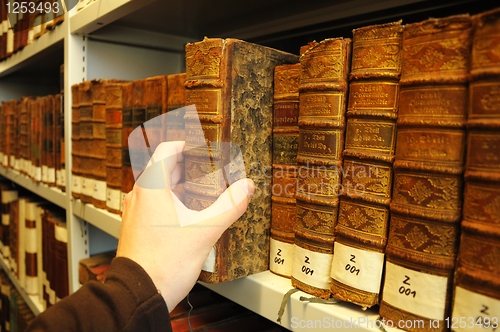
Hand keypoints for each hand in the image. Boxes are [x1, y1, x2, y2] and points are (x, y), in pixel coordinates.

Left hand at [116, 141, 254, 311]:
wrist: (139, 294)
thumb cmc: (164, 263)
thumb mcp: (205, 231)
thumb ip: (229, 206)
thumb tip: (246, 187)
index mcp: (151, 188)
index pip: (165, 150)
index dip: (185, 144)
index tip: (202, 146)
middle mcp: (138, 196)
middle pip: (162, 167)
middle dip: (186, 164)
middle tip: (208, 166)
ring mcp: (135, 212)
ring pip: (157, 186)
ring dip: (178, 182)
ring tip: (202, 188)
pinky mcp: (136, 227)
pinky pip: (153, 202)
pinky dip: (170, 198)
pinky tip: (187, 212)